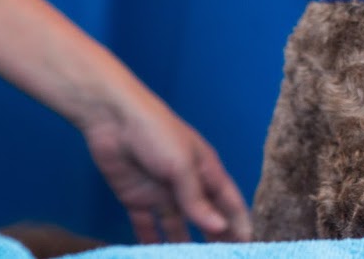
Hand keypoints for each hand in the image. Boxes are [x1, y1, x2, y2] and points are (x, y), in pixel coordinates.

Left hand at [82, 92, 251, 243]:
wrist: (113, 120)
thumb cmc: (157, 133)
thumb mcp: (182, 165)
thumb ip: (197, 199)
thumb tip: (220, 228)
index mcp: (207, 172)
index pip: (230, 204)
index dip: (240, 225)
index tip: (250, 248)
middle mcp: (188, 185)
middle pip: (207, 218)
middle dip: (217, 239)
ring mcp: (163, 194)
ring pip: (179, 227)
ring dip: (185, 246)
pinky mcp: (138, 199)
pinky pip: (147, 227)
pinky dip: (152, 243)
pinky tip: (156, 257)